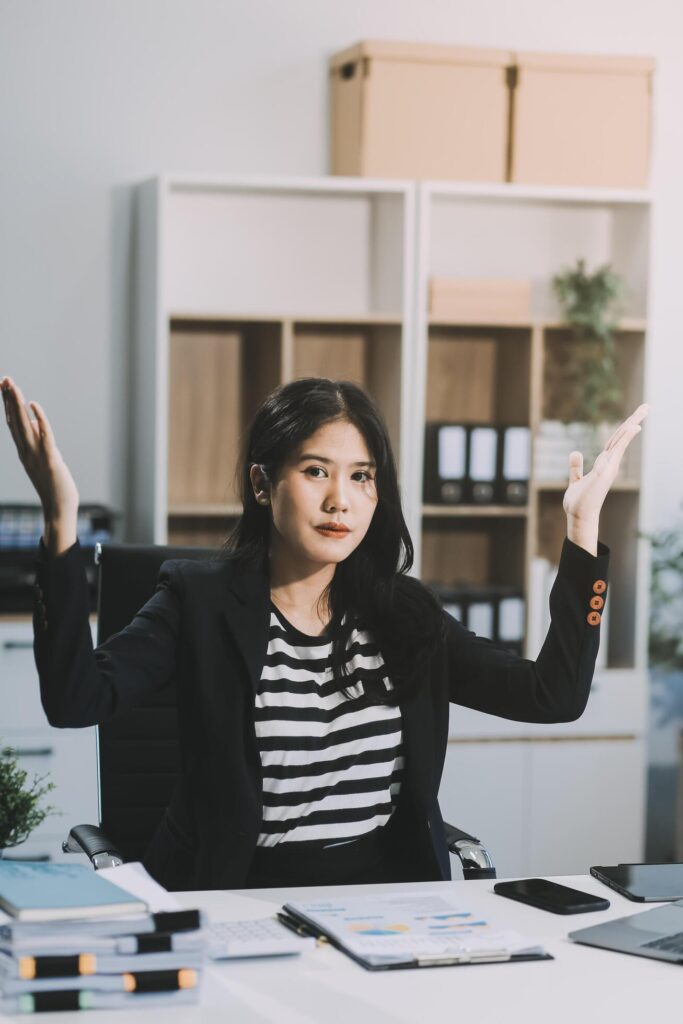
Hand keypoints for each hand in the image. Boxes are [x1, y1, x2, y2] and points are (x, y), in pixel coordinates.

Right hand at [1, 376, 78, 523]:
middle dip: (9, 399)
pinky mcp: (50, 460)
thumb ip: (40, 440)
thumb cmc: (54, 484)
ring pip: (24, 425)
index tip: (4, 385)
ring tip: (14, 386)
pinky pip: (43, 437)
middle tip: (4, 378)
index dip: (8, 404)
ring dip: (18, 404)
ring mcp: (36, 456)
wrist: (58, 509)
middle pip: (15, 420)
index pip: (12, 423)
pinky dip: (39, 420)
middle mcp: (26, 451)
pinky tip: (34, 406)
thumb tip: (37, 422)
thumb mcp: (46, 457)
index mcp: (24, 450)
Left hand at [563, 404, 648, 553]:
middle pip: (621, 437)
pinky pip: (614, 452)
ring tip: (642, 412)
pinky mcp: (603, 472)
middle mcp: (609, 464)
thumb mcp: (576, 481)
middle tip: (647, 406)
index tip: (637, 417)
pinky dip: (625, 440)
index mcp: (604, 464)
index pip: (615, 441)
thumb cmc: (579, 502)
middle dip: (634, 421)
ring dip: (631, 426)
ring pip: (621, 441)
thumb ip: (576, 467)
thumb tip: (576, 451)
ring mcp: (608, 468)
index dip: (625, 428)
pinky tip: (633, 429)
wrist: (578, 517)